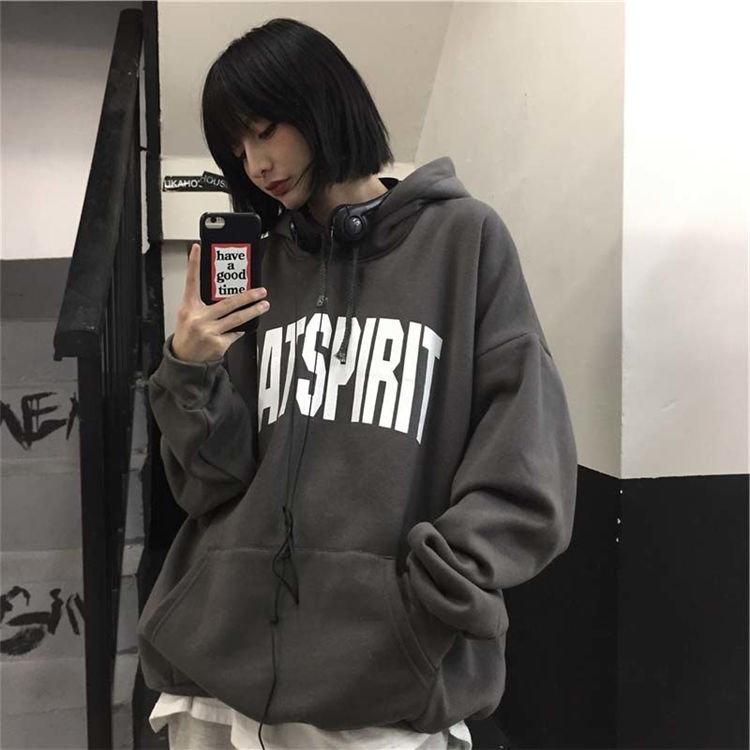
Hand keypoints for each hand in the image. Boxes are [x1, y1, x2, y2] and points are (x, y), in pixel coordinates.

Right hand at [171, 243, 269, 362]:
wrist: (184, 360)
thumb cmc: (188, 335)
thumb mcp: (188, 315)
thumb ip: (203, 304)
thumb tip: (226, 294)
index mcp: (189, 307)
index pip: (191, 282)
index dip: (194, 264)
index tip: (198, 249)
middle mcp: (199, 318)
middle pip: (227, 303)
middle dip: (247, 296)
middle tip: (260, 291)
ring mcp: (209, 331)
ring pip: (237, 319)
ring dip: (253, 311)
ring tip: (264, 305)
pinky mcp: (218, 343)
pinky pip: (236, 333)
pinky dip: (240, 330)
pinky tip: (241, 328)